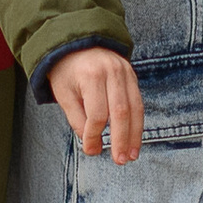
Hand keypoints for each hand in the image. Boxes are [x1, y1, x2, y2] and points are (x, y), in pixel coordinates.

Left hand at [48, 47, 142, 164]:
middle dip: (121, 139)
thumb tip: (93, 144)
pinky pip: (138, 101)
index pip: (97, 113)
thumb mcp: (64, 94)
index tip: (91, 150)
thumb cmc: (67, 71)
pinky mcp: (131, 74)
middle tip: (120, 160)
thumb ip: (77, 119)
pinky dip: (138, 121)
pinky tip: (135, 138)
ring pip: (135, 107)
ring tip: (132, 155)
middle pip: (120, 111)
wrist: (77, 42)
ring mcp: (125, 71)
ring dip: (135, 134)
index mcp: (91, 75)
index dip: (94, 135)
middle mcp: (111, 72)